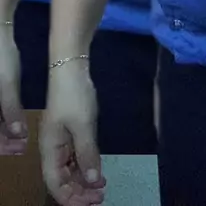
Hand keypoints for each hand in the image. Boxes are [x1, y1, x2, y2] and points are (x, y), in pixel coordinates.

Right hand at [0, 24, 27, 155]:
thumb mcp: (7, 84)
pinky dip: (2, 117)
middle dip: (3, 139)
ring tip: (21, 136)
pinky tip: (14, 119)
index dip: (2, 144)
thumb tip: (17, 135)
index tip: (18, 149)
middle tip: (21, 145)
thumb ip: (10, 111)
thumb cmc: (0, 57)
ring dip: (3, 130)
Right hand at [40, 61, 104, 205]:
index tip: (91, 203)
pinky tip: (99, 171)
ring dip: (84, 180)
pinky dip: (86, 166)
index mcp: (49, 149)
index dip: (71, 198)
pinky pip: (76, 157)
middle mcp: (52, 148)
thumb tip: (94, 181)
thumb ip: (87, 154)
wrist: (71, 67)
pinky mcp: (71, 131)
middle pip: (62, 179)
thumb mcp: (83, 126)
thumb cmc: (73, 96)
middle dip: (80, 192)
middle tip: (101, 197)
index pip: (55, 184)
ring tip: (102, 188)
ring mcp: (61, 139)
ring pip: (70, 169)